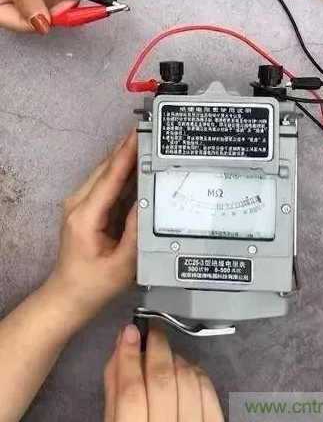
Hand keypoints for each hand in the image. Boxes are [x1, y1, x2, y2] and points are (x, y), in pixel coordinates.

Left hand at [47, 131, 137, 327]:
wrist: (69, 296)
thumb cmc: (95, 285)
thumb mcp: (123, 263)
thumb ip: (136, 231)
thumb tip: (149, 201)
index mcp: (86, 216)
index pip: (109, 178)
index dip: (125, 154)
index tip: (139, 134)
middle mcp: (78, 204)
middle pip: (105, 168)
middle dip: (126, 147)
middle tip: (150, 129)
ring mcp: (80, 203)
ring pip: (104, 172)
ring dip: (124, 155)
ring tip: (146, 139)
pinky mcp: (86, 206)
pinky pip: (105, 182)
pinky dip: (121, 170)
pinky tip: (137, 161)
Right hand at [104, 325, 224, 421]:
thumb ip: (115, 392)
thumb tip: (121, 347)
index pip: (131, 393)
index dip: (129, 356)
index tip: (129, 331)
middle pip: (162, 382)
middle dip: (156, 348)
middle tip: (151, 332)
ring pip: (187, 381)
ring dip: (175, 358)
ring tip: (165, 354)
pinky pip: (208, 390)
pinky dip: (195, 372)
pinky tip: (184, 369)